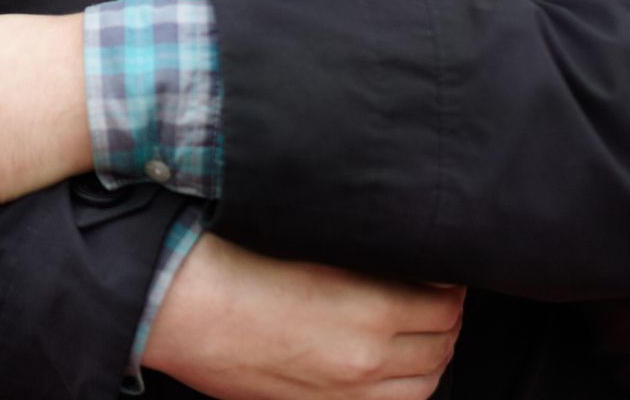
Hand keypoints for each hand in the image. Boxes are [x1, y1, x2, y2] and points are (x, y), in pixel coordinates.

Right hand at [143, 234, 463, 399]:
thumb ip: (366, 257)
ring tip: (418, 330)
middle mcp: (366, 360)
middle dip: (445, 318)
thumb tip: (403, 258)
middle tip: (434, 293)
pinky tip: (391, 364)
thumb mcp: (313, 244)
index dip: (450, 284)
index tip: (439, 269)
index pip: (445, 304)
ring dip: (430, 355)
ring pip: (425, 384)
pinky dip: (403, 386)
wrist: (179, 306)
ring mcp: (344, 393)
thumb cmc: (233, 261)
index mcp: (370, 310)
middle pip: (442, 345)